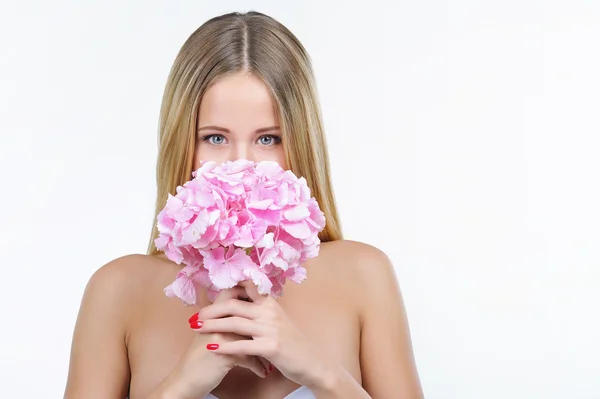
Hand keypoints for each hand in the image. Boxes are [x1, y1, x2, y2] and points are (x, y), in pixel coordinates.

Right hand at [155, 287, 269, 398]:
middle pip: (246, 315)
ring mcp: (220, 336)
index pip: (232, 294)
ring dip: (262, 351)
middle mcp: (217, 321)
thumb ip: (225, 322)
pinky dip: (258, 366)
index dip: (249, 297)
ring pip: (251, 338)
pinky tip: (263, 371)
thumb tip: (248, 316)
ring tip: (270, 360)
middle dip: (261, 328)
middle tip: (271, 338)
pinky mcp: (224, 353)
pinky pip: (248, 357)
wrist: (187, 380)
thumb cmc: (200, 356)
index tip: (262, 312)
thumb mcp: (209, 334)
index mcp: (213, 314)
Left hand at [192, 280, 336, 390]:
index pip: (247, 286)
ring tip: (196, 328)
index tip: (210, 289)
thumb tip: (239, 305)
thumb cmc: (293, 343)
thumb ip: (260, 311)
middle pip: (234, 305)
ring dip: (212, 325)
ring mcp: (271, 329)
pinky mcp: (271, 347)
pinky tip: (212, 347)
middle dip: (211, 310)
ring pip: (235, 323)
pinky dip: (225, 346)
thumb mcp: (278, 321)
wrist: (313, 363)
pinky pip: (242, 345)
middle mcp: (270, 312)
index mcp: (270, 303)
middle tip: (195, 316)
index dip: (228, 286)